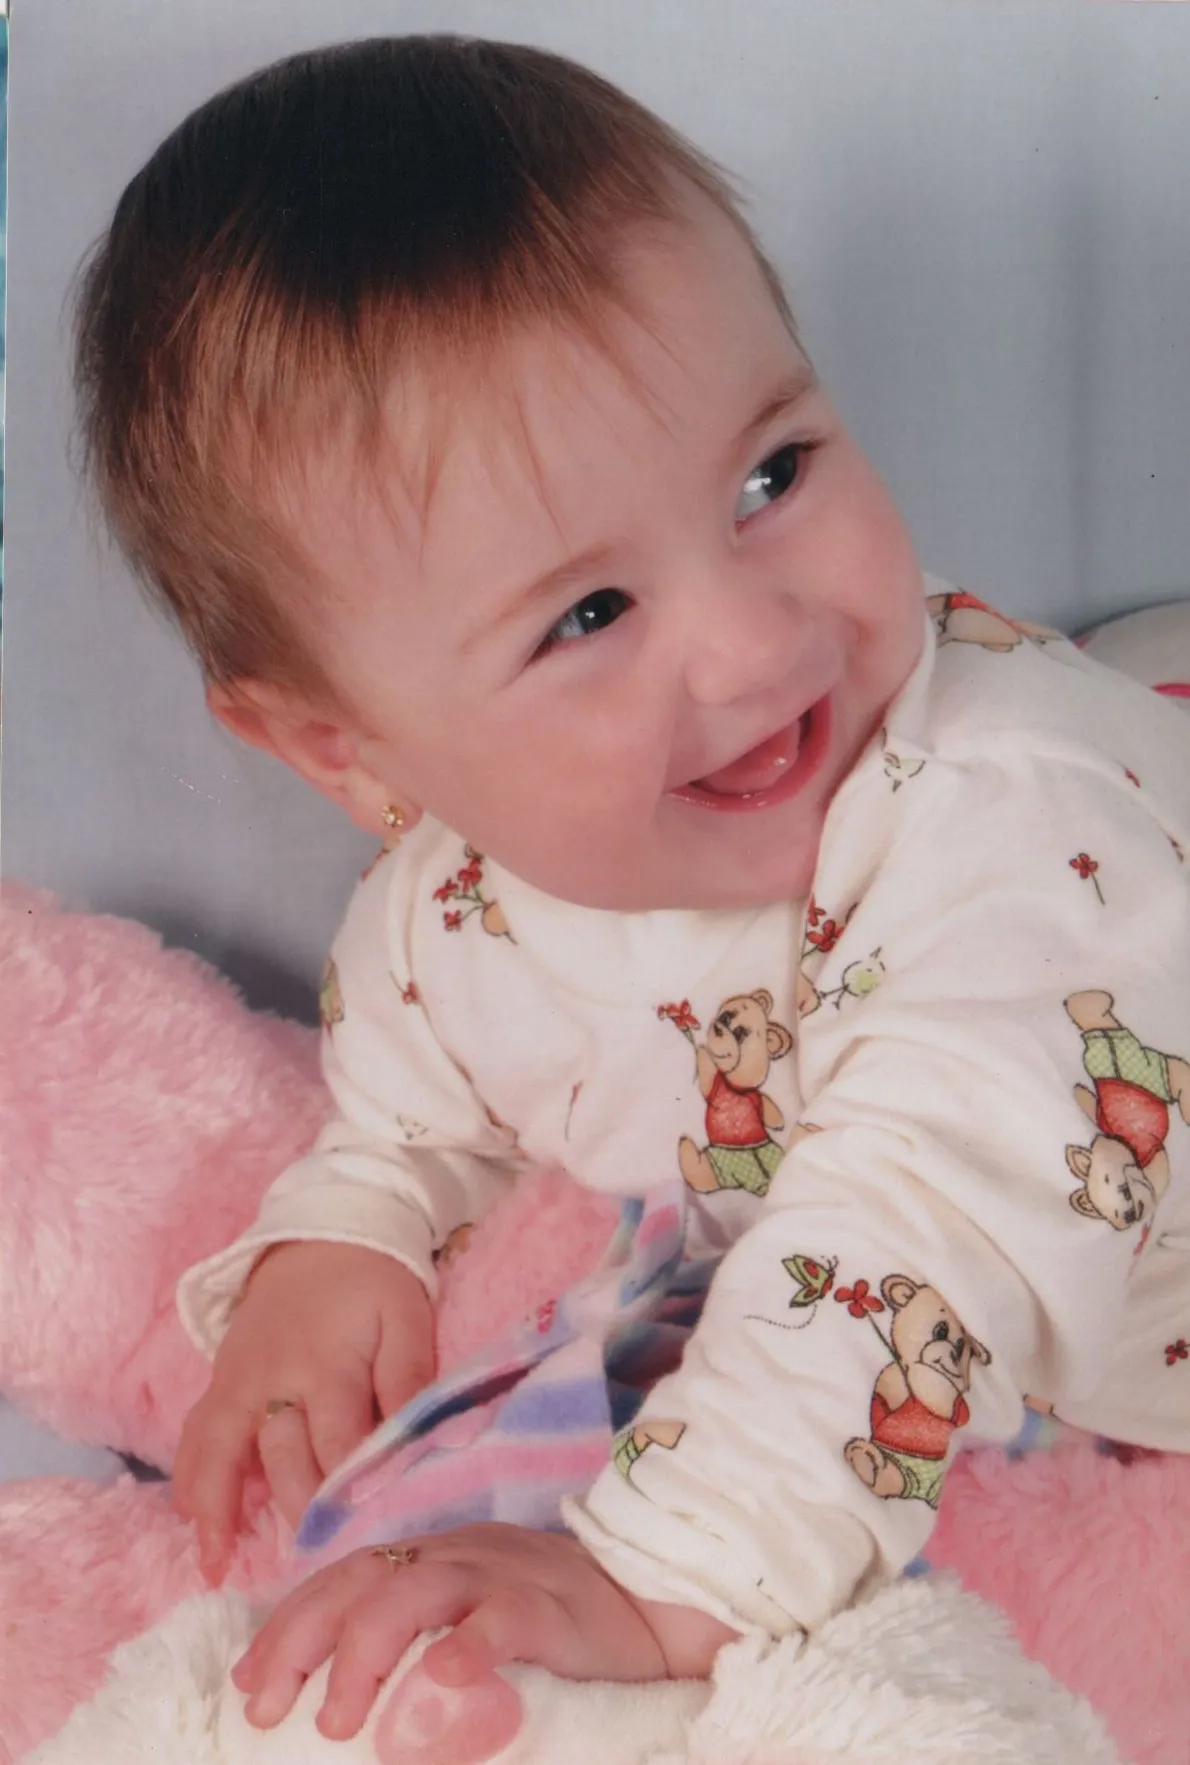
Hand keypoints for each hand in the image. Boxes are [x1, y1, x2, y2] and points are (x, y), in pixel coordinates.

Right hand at [173, 1242, 434, 1584]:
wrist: (321, 1233)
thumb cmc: (374, 1282)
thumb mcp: (407, 1319)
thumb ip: (412, 1381)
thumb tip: (435, 1441)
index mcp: (329, 1367)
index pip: (338, 1448)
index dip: (349, 1497)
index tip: (363, 1543)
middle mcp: (274, 1380)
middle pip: (280, 1461)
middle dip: (295, 1514)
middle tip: (311, 1567)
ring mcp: (239, 1382)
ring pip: (219, 1452)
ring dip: (217, 1510)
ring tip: (216, 1566)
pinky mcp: (221, 1380)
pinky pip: (196, 1435)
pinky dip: (191, 1480)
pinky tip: (196, 1522)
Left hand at [230, 1523, 735, 1745]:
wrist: (654, 1603)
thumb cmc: (557, 1626)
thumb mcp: (472, 1619)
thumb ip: (417, 1636)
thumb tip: (341, 1690)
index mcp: (435, 1559)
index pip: (344, 1577)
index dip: (288, 1624)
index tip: (247, 1681)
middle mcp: (460, 1556)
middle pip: (362, 1578)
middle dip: (302, 1639)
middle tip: (267, 1706)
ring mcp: (505, 1574)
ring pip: (417, 1591)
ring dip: (366, 1653)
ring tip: (340, 1719)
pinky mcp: (552, 1608)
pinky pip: (503, 1617)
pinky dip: (467, 1646)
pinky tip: (440, 1680)